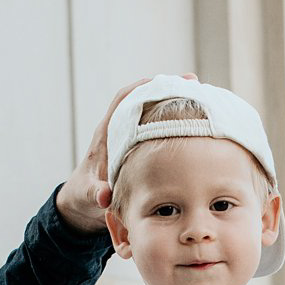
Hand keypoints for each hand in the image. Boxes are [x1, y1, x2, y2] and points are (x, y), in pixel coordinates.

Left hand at [55, 73, 198, 232]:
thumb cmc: (83, 196)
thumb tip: (105, 195)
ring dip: (174, 102)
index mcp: (105, 135)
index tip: (163, 82)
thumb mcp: (88, 196)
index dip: (141, 88)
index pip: (122, 101)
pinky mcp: (138, 148)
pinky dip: (175, 121)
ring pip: (153, 111)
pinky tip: (197, 123)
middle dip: (166, 88)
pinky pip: (158, 128)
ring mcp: (130, 138)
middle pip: (143, 99)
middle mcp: (119, 131)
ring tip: (201, 97)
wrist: (82, 203)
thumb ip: (96, 195)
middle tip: (192, 82)